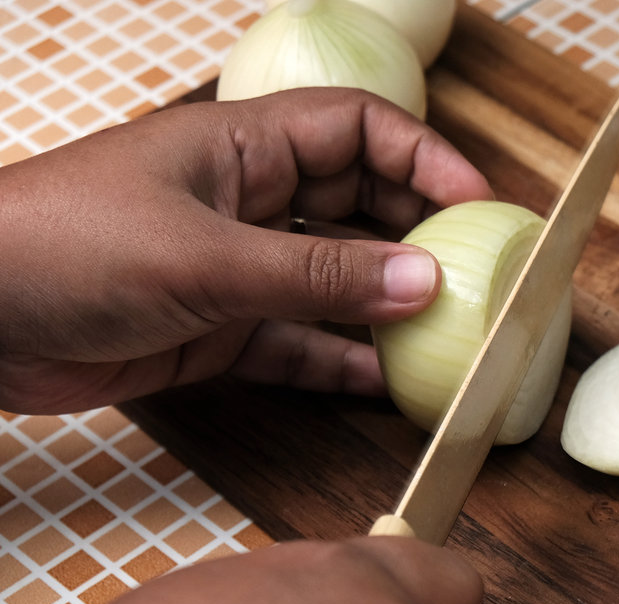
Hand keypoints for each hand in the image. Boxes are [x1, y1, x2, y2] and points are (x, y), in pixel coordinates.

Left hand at [0, 88, 493, 413]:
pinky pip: (296, 342)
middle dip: (418, 236)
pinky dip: (336, 361)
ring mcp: (232, 267)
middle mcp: (246, 201)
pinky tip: (380, 382)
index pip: (357, 130)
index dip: (424, 156)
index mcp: (242, 147)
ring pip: (334, 281)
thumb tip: (423, 281)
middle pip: (359, 204)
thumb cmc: (66, 248)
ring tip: (445, 338)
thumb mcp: (208, 259)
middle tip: (476, 277)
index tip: (478, 204)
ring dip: (385, 309)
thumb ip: (321, 277)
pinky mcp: (214, 330)